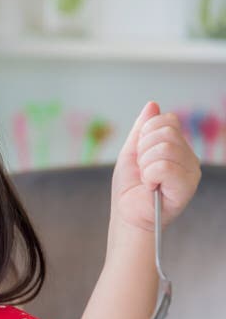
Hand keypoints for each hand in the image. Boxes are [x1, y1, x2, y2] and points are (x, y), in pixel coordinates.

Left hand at [111, 101, 200, 231]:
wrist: (128, 214)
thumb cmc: (130, 188)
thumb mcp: (131, 152)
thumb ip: (141, 129)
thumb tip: (152, 105)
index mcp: (176, 146)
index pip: (167, 120)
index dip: (145, 134)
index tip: (140, 154)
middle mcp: (188, 156)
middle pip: (166, 132)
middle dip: (143, 150)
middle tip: (143, 169)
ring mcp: (190, 170)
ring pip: (165, 148)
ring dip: (145, 165)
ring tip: (147, 179)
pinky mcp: (187, 186)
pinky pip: (164, 166)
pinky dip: (149, 176)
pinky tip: (151, 186)